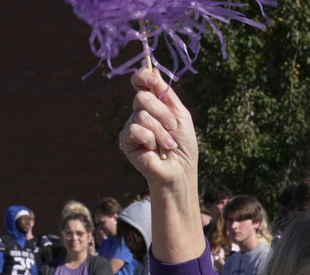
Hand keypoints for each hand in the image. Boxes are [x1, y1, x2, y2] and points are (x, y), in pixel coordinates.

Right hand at [120, 68, 196, 186]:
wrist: (180, 170)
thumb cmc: (183, 146)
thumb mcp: (180, 115)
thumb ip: (166, 94)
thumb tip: (153, 68)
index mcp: (154, 104)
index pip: (140, 81)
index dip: (143, 76)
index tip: (152, 79)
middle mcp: (141, 112)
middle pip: (142, 97)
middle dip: (162, 112)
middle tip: (172, 127)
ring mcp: (132, 126)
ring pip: (141, 114)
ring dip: (160, 131)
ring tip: (168, 144)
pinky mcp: (126, 140)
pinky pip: (133, 129)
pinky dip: (149, 139)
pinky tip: (153, 149)